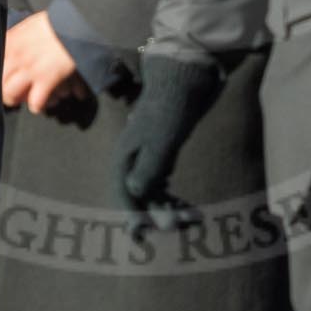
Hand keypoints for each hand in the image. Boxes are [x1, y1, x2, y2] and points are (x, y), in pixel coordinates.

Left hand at [2, 12, 87, 113]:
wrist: (78, 23)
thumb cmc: (59, 22)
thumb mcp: (31, 24)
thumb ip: (19, 37)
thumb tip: (14, 47)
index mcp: (11, 40)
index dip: (1, 76)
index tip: (9, 79)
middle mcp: (15, 56)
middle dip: (8, 91)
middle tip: (19, 93)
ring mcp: (29, 69)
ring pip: (11, 96)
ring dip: (21, 99)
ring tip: (31, 98)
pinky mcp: (46, 79)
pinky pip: (35, 102)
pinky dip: (40, 105)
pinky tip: (44, 102)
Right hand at [113, 55, 219, 231]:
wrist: (184, 77)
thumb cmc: (172, 108)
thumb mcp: (161, 141)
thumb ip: (148, 169)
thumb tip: (136, 193)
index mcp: (127, 154)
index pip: (124, 191)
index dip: (131, 214)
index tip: (140, 234)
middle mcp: (134, 155)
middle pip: (139, 191)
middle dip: (155, 211)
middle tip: (177, 225)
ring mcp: (148, 150)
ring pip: (152, 185)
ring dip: (165, 203)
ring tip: (186, 216)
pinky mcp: (163, 145)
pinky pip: (161, 175)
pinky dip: (170, 190)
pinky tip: (180, 200)